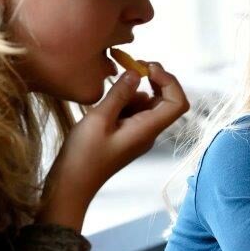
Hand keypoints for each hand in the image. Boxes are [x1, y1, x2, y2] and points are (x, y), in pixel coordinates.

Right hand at [40, 62, 188, 228]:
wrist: (72, 184)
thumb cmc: (83, 155)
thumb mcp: (99, 118)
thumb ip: (119, 94)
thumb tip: (136, 73)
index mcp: (148, 129)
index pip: (177, 102)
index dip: (169, 80)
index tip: (148, 67)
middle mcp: (148, 132)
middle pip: (165, 100)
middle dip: (152, 79)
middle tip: (130, 66)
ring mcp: (138, 134)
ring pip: (147, 104)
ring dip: (134, 89)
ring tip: (110, 87)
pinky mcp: (126, 135)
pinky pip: (134, 112)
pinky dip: (124, 100)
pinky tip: (105, 101)